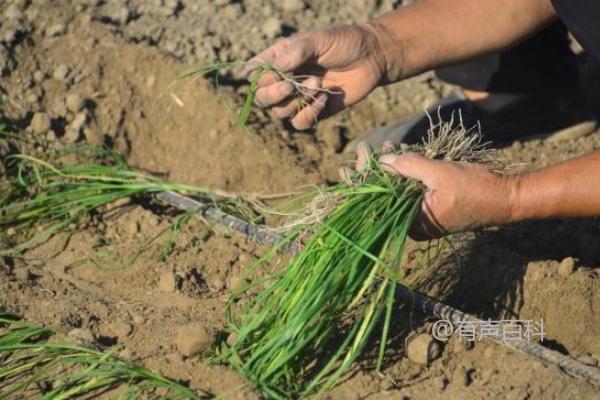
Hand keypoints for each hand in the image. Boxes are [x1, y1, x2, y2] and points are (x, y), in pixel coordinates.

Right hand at [242, 25, 386, 129]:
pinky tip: (325, 98)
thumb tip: (273, 70)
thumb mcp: (318, 40)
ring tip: (318, 85)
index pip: (254, 74)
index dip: (258, 78)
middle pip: (262, 98)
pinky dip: (310, 113)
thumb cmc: (344, 42)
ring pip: (279, 113)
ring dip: (297, 101)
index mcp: (280, 58)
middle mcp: (285, 79)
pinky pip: (300, 123)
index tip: (273, 73)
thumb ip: (295, 53)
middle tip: (290, 86)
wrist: (374, 57)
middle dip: (273, 95)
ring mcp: (299, 97)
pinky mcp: (315, 111)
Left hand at [341, 142, 517, 239]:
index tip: (346, 168)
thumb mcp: (440, 173)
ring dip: (390, 167)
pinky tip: (398, 154)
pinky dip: (404, 172)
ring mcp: (421, 215)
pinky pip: (409, 189)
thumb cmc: (475, 189)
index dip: (360, 183)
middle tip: (362, 150)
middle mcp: (412, 223)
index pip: (376, 203)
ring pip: (396, 190)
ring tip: (383, 146)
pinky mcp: (429, 207)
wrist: (506, 199)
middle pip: (383, 196)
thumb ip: (410, 166)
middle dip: (373, 171)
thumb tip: (382, 160)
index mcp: (411, 223)